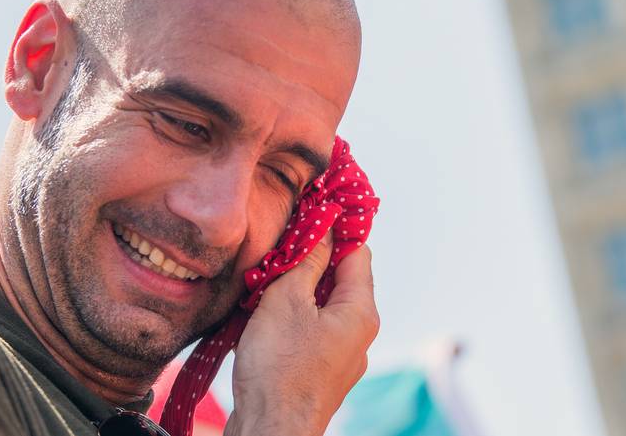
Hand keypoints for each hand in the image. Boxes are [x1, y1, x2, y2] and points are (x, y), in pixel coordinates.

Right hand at [225, 232, 379, 435]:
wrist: (271, 431)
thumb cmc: (280, 367)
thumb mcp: (288, 299)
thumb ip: (308, 261)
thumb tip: (325, 228)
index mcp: (360, 311)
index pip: (359, 253)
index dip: (337, 229)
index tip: (313, 213)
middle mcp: (359, 334)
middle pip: (340, 279)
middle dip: (310, 261)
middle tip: (280, 248)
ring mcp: (341, 356)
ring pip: (321, 306)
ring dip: (296, 290)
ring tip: (266, 282)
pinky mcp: (319, 372)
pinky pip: (310, 330)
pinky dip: (291, 316)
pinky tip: (264, 315)